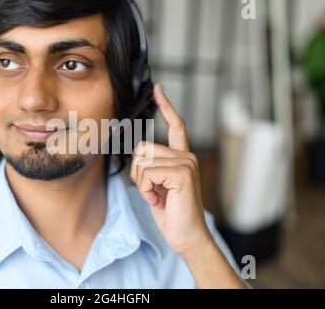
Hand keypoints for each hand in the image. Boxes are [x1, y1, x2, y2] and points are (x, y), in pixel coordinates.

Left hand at [130, 84, 211, 255]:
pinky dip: (146, 190)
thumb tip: (138, 152)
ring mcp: (186, 163)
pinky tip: (159, 200)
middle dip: (137, 172)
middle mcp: (186, 156)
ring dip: (142, 183)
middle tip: (153, 191)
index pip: (176, 125)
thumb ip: (152, 166)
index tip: (158, 89)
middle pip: (142, 148)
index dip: (166, 106)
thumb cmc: (171, 212)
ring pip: (141, 161)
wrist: (186, 236)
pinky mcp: (182, 173)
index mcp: (182, 156)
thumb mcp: (157, 185)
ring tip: (158, 196)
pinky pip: (146, 174)